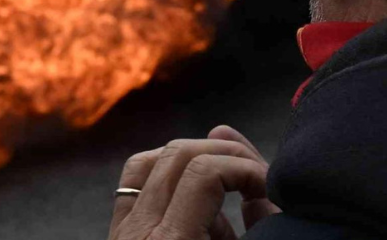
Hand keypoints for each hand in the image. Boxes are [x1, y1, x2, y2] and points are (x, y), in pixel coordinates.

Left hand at [110, 126, 278, 239]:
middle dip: (225, 154)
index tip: (269, 187)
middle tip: (256, 176)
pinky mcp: (118, 235)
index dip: (247, 169)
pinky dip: (167, 176)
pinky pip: (134, 183)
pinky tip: (195, 201)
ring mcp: (122, 231)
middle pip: (178, 154)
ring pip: (150, 160)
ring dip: (194, 160)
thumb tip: (266, 190)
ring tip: (227, 186)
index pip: (206, 173)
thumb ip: (258, 225)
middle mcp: (139, 232)